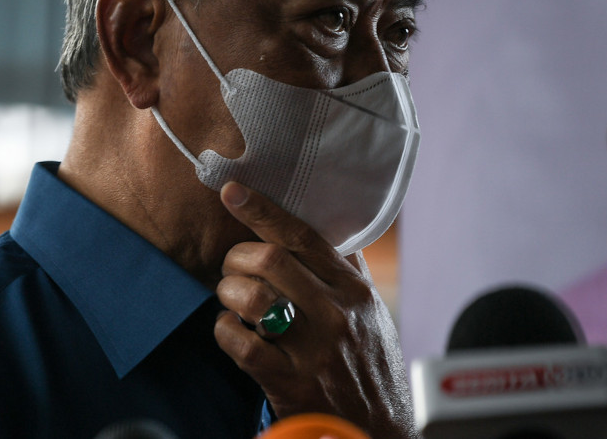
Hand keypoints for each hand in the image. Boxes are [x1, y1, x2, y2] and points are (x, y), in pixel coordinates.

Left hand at [213, 181, 415, 437]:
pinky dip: (226, 331)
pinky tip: (232, 331)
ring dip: (228, 293)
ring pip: (253, 297)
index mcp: (354, 290)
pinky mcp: (291, 384)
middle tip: (232, 268)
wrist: (380, 429)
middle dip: (237, 258)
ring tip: (230, 301)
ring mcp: (313, 349)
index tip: (232, 191)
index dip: (263, 210)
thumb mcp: (372, 312)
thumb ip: (348, 271)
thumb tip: (328, 226)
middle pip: (271, 260)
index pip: (303, 236)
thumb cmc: (371, 365)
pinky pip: (242, 344)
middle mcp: (336, 314)